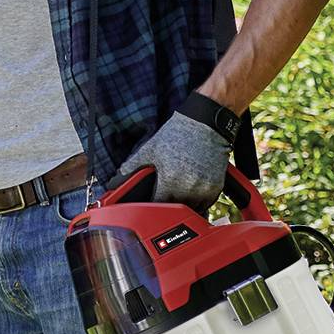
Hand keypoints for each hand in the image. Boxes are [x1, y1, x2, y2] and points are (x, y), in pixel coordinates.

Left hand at [103, 110, 231, 213]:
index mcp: (169, 180)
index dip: (154, 205)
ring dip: (185, 206)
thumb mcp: (151, 148)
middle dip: (169, 205)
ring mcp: (204, 188)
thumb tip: (117, 176)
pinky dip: (200, 201)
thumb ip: (133, 165)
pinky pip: (207, 203)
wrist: (204, 124)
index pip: (159, 204)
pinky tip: (193, 192)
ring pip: (193, 208)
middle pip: (175, 208)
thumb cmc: (176, 135)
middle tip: (165, 198)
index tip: (152, 202)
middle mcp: (188, 187)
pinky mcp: (216, 186)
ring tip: (179, 194)